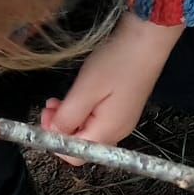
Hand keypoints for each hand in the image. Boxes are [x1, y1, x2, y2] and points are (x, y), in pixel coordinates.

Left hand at [42, 13, 182, 154]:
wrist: (148, 39)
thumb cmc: (118, 62)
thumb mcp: (85, 89)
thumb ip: (67, 117)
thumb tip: (54, 133)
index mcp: (108, 131)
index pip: (75, 155)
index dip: (55, 141)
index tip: (46, 117)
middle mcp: (118, 131)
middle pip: (83, 144)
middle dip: (61, 129)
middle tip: (50, 104)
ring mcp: (123, 119)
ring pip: (89, 131)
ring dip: (70, 118)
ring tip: (61, 98)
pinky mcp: (124, 107)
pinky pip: (98, 119)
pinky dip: (83, 111)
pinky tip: (80, 95)